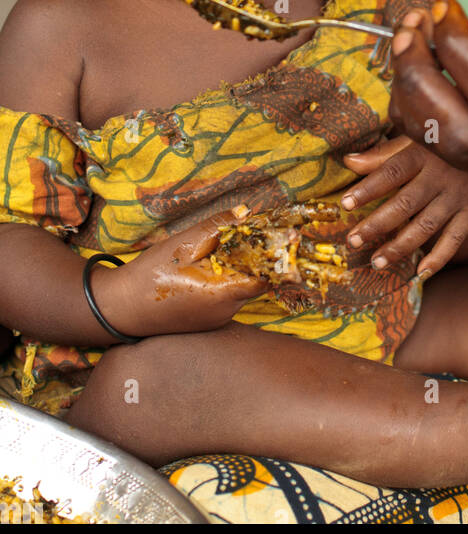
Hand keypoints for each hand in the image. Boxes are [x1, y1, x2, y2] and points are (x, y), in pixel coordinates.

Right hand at [94, 207, 264, 339]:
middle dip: (254, 256)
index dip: (275, 255)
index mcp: (225, 295)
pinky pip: (225, 298)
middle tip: (249, 233)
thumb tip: (247, 212)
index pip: (267, 277)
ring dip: (237, 267)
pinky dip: (223, 280)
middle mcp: (226, 313)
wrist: (119, 309)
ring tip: (221, 248)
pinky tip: (206, 266)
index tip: (281, 235)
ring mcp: (217, 321)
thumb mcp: (184, 243)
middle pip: (254, 281)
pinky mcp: (206, 322)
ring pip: (239, 288)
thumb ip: (218, 226)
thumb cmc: (151, 275)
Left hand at [341, 134, 467, 276]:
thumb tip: (347, 162)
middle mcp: (440, 177)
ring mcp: (457, 197)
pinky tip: (420, 272)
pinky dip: (439, 257)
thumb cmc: (446, 141)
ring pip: (426, 226)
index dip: (369, 188)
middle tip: (353, 241)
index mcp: (423, 154)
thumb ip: (384, 153)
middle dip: (377, 225)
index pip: (392, 172)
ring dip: (400, 246)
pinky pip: (455, 238)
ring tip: (377, 262)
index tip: (345, 203)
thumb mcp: (417, 138)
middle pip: (405, 203)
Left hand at [386, 0, 467, 176]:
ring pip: (438, 140)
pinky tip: (413, 59)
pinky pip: (427, 140)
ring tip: (407, 34)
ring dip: (407, 86)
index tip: (443, 5)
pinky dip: (407, 100)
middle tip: (411, 26)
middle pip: (461, 133)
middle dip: (421, 77)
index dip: (460, 48)